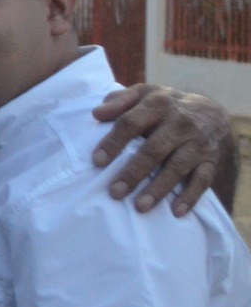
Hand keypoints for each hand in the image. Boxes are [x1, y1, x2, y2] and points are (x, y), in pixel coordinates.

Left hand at [91, 85, 232, 215]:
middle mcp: (179, 123)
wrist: (210, 113)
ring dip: (158, 188)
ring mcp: (196, 142)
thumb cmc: (164, 107)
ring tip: (139, 207)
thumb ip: (119, 102)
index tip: (97, 161)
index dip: (113, 142)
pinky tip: (175, 211)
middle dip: (134, 172)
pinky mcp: (210, 160)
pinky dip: (190, 196)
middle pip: (154, 149)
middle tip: (115, 192)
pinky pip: (202, 180)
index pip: (131, 123)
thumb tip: (96, 113)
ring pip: (177, 167)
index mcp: (157, 104)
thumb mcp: (143, 95)